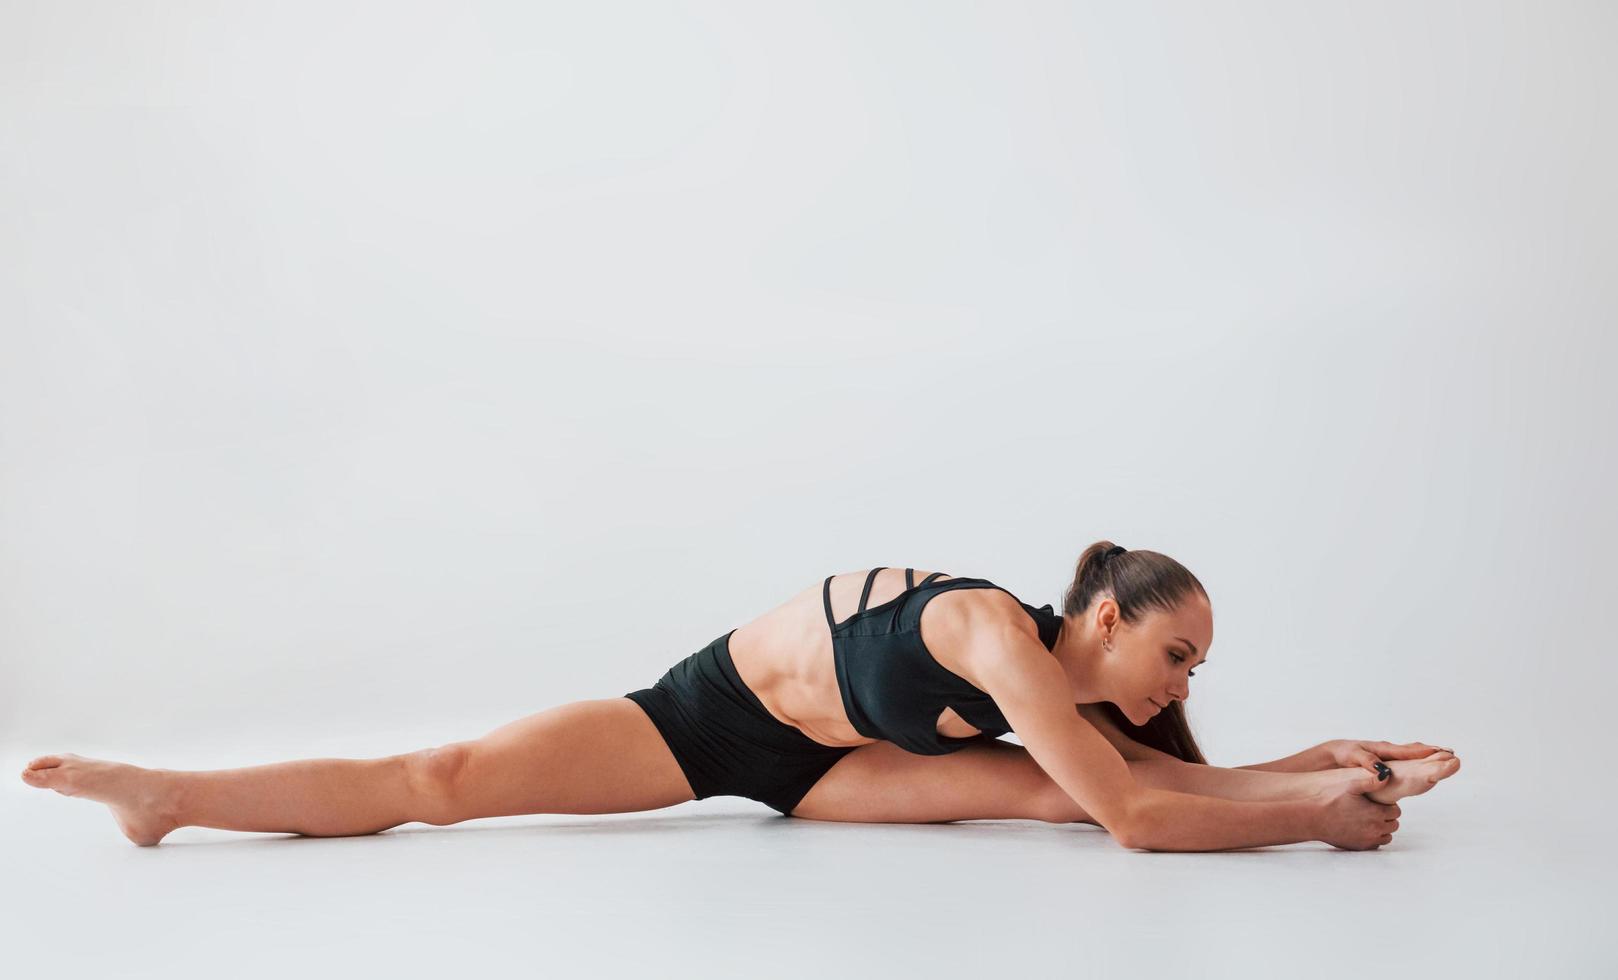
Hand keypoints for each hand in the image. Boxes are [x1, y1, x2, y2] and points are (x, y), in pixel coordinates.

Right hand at [1313, 769, 1400, 850]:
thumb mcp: (1350, 785)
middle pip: (1393, 824)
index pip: (1396, 811)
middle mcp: (1374, 830)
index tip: (1378, 801)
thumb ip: (1371, 781)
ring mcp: (1367, 840)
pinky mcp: (1358, 847)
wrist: (1311, 817)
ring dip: (1382, 828)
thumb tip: (1387, 775)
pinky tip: (1362, 828)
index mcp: (1376, 814)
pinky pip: (1375, 844)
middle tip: (1373, 809)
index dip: (1389, 805)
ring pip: (1386, 836)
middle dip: (1387, 817)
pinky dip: (1373, 837)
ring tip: (1369, 818)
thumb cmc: (1329, 799)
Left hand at [1318, 739, 1452, 778]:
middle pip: (1414, 751)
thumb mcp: (1352, 756)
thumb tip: (1384, 773)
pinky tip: (1422, 766)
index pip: (1408, 752)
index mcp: (1383, 749)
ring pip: (1410, 756)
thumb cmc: (1342, 755)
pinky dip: (1415, 762)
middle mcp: (1388, 752)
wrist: (1331, 756)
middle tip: (1451, 753)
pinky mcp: (1383, 765)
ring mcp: (1387, 758)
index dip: (1426, 753)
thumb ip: (1367, 762)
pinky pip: (1403, 763)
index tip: (1443, 752)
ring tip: (1443, 757)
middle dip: (1432, 752)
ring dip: (1426, 756)